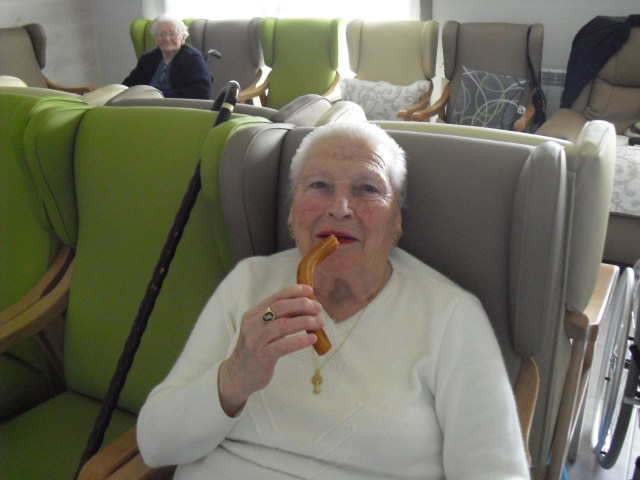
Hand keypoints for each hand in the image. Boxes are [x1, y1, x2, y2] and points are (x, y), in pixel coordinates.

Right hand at [218, 284, 323, 416]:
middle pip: (279, 307)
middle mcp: (252, 324)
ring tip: (319, 322)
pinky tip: (312, 339)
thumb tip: (305, 307)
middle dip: (301, 305)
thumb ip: (279, 318)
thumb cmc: (256, 350)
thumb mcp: (263, 330)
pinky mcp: (261, 356)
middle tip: (318, 308)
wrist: (238, 375)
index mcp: (253, 314)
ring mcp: (255, 340)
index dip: (293, 292)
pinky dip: (299, 341)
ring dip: (304, 321)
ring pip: (282, 325)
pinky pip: (283, 346)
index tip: (310, 291)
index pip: (275, 297)